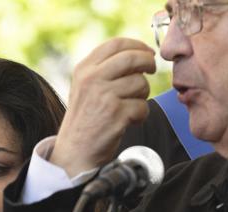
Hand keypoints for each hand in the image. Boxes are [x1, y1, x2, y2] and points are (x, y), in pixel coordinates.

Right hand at [49, 38, 155, 177]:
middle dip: (148, 62)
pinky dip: (141, 115)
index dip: (137, 46)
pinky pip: (142, 106)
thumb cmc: (85, 120)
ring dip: (143, 95)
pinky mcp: (116, 114)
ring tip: (132, 106)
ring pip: (141, 83)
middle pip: (132, 58)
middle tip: (152, 70)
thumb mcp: (85, 87)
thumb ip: (105, 69)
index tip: (147, 52)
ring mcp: (104, 96)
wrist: (75, 151)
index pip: (116, 44)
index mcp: (84, 69)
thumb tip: (138, 55)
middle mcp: (92, 78)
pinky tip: (130, 121)